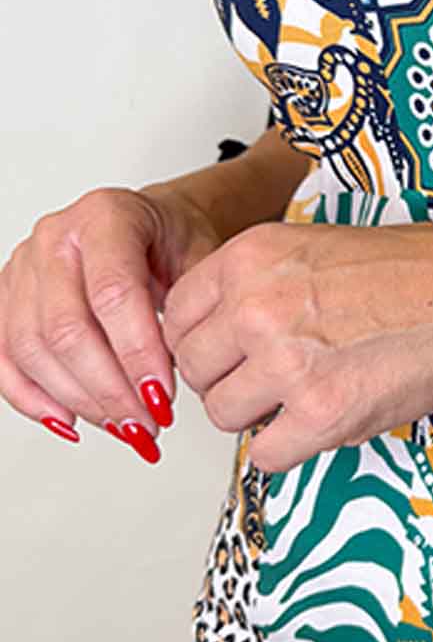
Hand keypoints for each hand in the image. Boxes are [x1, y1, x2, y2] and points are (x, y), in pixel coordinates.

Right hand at [0, 184, 222, 460]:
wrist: (151, 224)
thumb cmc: (173, 239)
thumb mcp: (202, 257)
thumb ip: (192, 308)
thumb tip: (182, 373)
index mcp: (106, 216)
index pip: (113, 293)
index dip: (137, 352)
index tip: (161, 395)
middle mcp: (55, 237)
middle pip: (66, 329)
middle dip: (109, 389)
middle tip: (147, 423)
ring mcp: (24, 267)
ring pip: (31, 349)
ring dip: (79, 400)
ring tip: (123, 425)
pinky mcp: (7, 298)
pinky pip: (4, 357)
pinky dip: (32, 398)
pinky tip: (71, 419)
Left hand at [159, 220, 432, 474]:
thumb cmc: (415, 269)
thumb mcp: (314, 245)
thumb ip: (257, 283)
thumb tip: (219, 333)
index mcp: (252, 256)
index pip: (177, 315)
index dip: (205, 339)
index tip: (227, 350)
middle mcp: (258, 306)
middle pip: (194, 369)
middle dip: (227, 379)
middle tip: (269, 377)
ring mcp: (287, 363)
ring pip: (224, 415)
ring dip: (258, 415)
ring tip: (302, 396)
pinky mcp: (321, 414)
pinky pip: (266, 455)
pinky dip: (289, 448)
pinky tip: (319, 423)